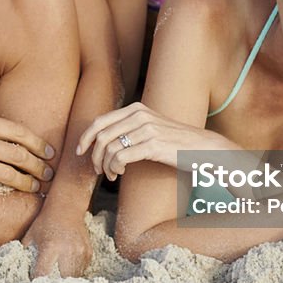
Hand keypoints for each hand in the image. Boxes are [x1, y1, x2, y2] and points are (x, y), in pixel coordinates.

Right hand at [0, 112, 54, 192]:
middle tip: (49, 174)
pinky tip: (12, 194)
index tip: (49, 152)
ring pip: (11, 174)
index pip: (19, 131)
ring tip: (37, 188)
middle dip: (40, 166)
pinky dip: (4, 190)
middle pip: (21, 154)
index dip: (39, 143)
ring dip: (28, 182)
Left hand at [22, 213, 91, 277]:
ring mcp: (80, 252)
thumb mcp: (31, 235)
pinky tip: (68, 266)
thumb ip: (24, 253)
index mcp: (50, 247)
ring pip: (73, 277)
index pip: (42, 274)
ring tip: (59, 276)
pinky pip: (82, 270)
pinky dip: (75, 271)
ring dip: (65, 279)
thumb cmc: (45, 222)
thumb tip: (17, 269)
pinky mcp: (88, 252)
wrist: (66, 208)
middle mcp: (67, 251)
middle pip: (61, 280)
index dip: (37, 281)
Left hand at [76, 102, 232, 180]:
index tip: (80, 151)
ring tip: (111, 175)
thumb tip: (103, 139)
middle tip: (96, 170)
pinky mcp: (153, 145)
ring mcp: (147, 129)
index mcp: (136, 108)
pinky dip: (115, 168)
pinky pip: (121, 158)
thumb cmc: (174, 141)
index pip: (100, 120)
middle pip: (101, 135)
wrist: (201, 148)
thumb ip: (129, 127)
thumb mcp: (150, 126)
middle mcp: (140, 115)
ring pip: (109, 148)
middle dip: (94, 156)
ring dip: (105, 166)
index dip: (85, 137)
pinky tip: (120, 173)